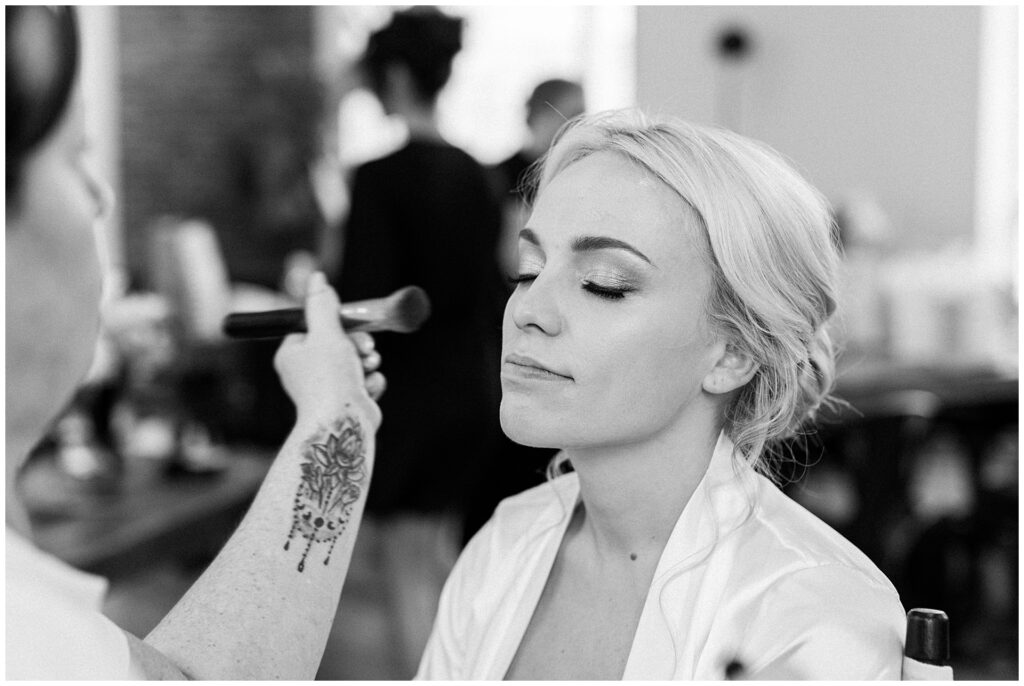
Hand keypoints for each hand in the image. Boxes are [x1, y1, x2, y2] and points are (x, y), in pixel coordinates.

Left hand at [274, 272, 382, 428]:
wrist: (343, 424)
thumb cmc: (329, 379)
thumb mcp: (326, 332)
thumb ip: (323, 305)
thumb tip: (317, 278)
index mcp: (293, 355)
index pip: (315, 327)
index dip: (336, 323)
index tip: (350, 323)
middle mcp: (307, 373)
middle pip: (338, 344)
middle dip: (357, 344)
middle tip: (365, 348)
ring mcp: (327, 389)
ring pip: (355, 362)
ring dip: (366, 363)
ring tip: (367, 368)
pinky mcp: (346, 402)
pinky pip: (364, 382)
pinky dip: (370, 383)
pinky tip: (368, 389)